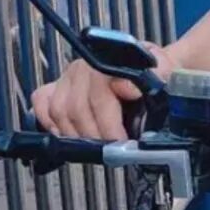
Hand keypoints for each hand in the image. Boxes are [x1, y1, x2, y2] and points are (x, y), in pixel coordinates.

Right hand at [31, 43, 176, 141]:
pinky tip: (68, 133)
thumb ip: (159, 74)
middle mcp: (86, 67)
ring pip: (59, 111)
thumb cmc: (156, 70)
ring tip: (97, 145)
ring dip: (77, 134)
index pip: (100, 94)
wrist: (151, 65)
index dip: (109, 123)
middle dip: (97, 135)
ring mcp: (69, 76)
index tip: (122, 139)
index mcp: (111, 60)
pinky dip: (51, 123)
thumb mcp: (167, 70)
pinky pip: (42, 105)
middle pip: (78, 108)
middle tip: (113, 149)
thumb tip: (131, 89)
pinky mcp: (57, 85)